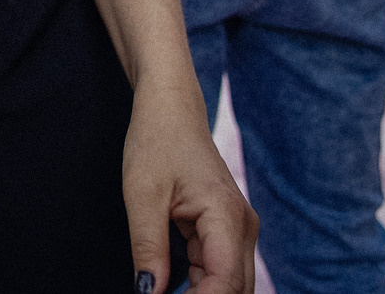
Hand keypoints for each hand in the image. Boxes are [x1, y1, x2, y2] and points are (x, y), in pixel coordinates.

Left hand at [124, 85, 255, 293]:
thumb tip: (148, 293)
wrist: (171, 108)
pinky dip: (200, 286)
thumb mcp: (142, 195)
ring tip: (162, 292)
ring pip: (230, 284)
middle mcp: (242, 228)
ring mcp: (238, 230)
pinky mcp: (226, 231)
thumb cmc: (157, 141)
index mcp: (226, 217)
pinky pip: (219, 270)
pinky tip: (174, 289)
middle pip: (236, 290)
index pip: (226, 284)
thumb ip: (148, 248)